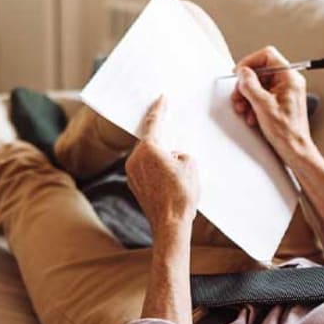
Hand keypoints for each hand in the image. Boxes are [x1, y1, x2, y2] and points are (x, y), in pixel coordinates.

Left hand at [126, 96, 199, 228]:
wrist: (170, 225)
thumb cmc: (181, 195)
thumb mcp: (190, 165)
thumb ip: (181, 154)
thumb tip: (173, 157)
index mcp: (148, 149)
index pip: (153, 123)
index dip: (159, 109)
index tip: (161, 98)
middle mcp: (135, 159)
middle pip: (149, 142)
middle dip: (162, 142)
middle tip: (174, 142)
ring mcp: (132, 174)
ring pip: (147, 157)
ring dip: (160, 158)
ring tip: (176, 170)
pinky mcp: (134, 186)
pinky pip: (145, 170)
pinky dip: (156, 170)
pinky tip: (169, 180)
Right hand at [231, 46, 312, 161]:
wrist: (294, 150)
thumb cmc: (286, 131)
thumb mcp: (263, 105)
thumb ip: (250, 85)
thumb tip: (243, 73)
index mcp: (289, 78)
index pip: (267, 55)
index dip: (250, 62)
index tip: (239, 73)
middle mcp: (289, 82)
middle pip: (261, 71)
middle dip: (246, 84)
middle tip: (238, 96)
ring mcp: (285, 92)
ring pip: (260, 85)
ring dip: (248, 96)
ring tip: (243, 109)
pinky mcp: (280, 102)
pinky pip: (263, 96)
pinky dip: (253, 104)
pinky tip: (251, 116)